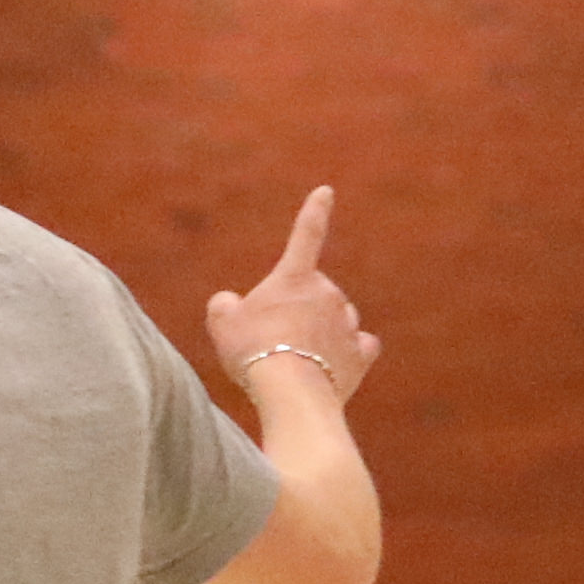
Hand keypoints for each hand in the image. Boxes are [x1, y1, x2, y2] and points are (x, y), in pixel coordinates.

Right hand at [205, 185, 378, 406]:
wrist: (289, 391)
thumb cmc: (253, 351)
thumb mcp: (222, 323)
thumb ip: (224, 306)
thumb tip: (229, 303)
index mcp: (295, 277)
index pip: (306, 235)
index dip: (315, 212)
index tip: (326, 191)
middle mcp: (328, 293)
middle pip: (314, 296)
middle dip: (298, 313)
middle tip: (273, 343)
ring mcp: (347, 323)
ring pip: (336, 321)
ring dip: (320, 335)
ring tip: (296, 362)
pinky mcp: (361, 354)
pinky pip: (360, 347)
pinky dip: (348, 354)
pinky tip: (336, 366)